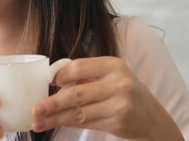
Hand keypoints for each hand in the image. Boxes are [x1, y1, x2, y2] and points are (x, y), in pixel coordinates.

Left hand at [31, 57, 182, 139]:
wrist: (154, 120)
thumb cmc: (125, 94)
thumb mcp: (111, 77)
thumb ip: (87, 75)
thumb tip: (52, 79)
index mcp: (113, 64)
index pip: (79, 66)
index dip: (60, 75)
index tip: (47, 83)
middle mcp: (118, 82)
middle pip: (77, 93)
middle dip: (52, 103)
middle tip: (34, 109)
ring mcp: (120, 103)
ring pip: (79, 112)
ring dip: (55, 118)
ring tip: (37, 121)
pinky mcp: (119, 121)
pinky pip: (86, 123)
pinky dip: (67, 124)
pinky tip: (54, 125)